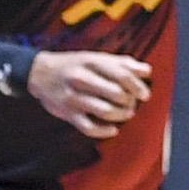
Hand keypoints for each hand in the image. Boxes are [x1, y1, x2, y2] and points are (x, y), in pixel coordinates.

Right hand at [27, 50, 154, 140]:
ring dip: (121, 115)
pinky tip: (113, 129)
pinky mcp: (68, 114)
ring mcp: (74, 98)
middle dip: (130, 102)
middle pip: (116, 94)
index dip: (137, 86)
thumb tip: (147, 71)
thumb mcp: (97, 58)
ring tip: (125, 114)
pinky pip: (89, 128)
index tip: (144, 95)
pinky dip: (104, 131)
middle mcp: (82, 79)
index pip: (122, 75)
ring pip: (105, 111)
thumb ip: (122, 63)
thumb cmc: (75, 65)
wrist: (41, 74)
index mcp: (92, 62)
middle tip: (132, 104)